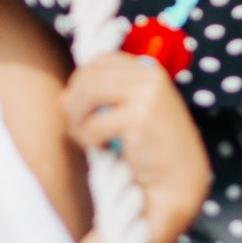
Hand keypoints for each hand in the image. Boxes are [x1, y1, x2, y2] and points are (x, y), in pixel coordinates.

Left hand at [63, 53, 212, 242]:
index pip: (99, 62)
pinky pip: (93, 124)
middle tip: (79, 130)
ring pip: (87, 93)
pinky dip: (89, 139)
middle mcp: (149, 76)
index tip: (83, 109)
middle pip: (88, 76)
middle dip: (74, 104)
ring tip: (88, 140)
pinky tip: (103, 150)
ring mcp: (147, 95)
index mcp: (148, 70)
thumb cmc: (152, 150)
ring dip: (78, 120)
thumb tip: (61, 97)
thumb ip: (98, 100)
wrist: (180, 181)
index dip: (81, 83)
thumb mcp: (125, 115)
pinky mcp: (140, 119)